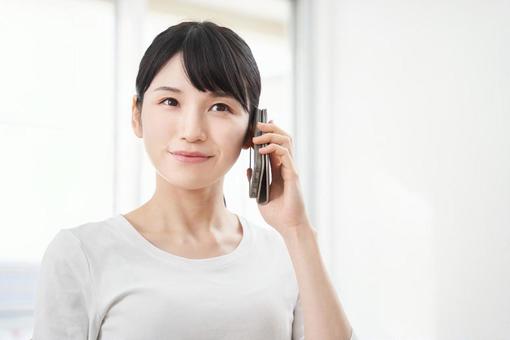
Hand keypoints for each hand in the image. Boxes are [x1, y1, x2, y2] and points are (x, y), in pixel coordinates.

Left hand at [248, 119, 311, 236]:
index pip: (275, 145)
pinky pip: (285, 155)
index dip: (267, 134)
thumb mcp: (260, 194)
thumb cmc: (277, 214)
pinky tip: (262, 150)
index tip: (255, 128)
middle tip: (257, 124)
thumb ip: (256, 180)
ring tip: (257, 134)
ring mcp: (291, 169)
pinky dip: (274, 148)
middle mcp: (287, 166)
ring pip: (287, 142)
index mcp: (280, 170)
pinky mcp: (293, 175)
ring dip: (272, 135)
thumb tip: (248, 168)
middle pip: (283, 139)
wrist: (288, 227)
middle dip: (270, 128)